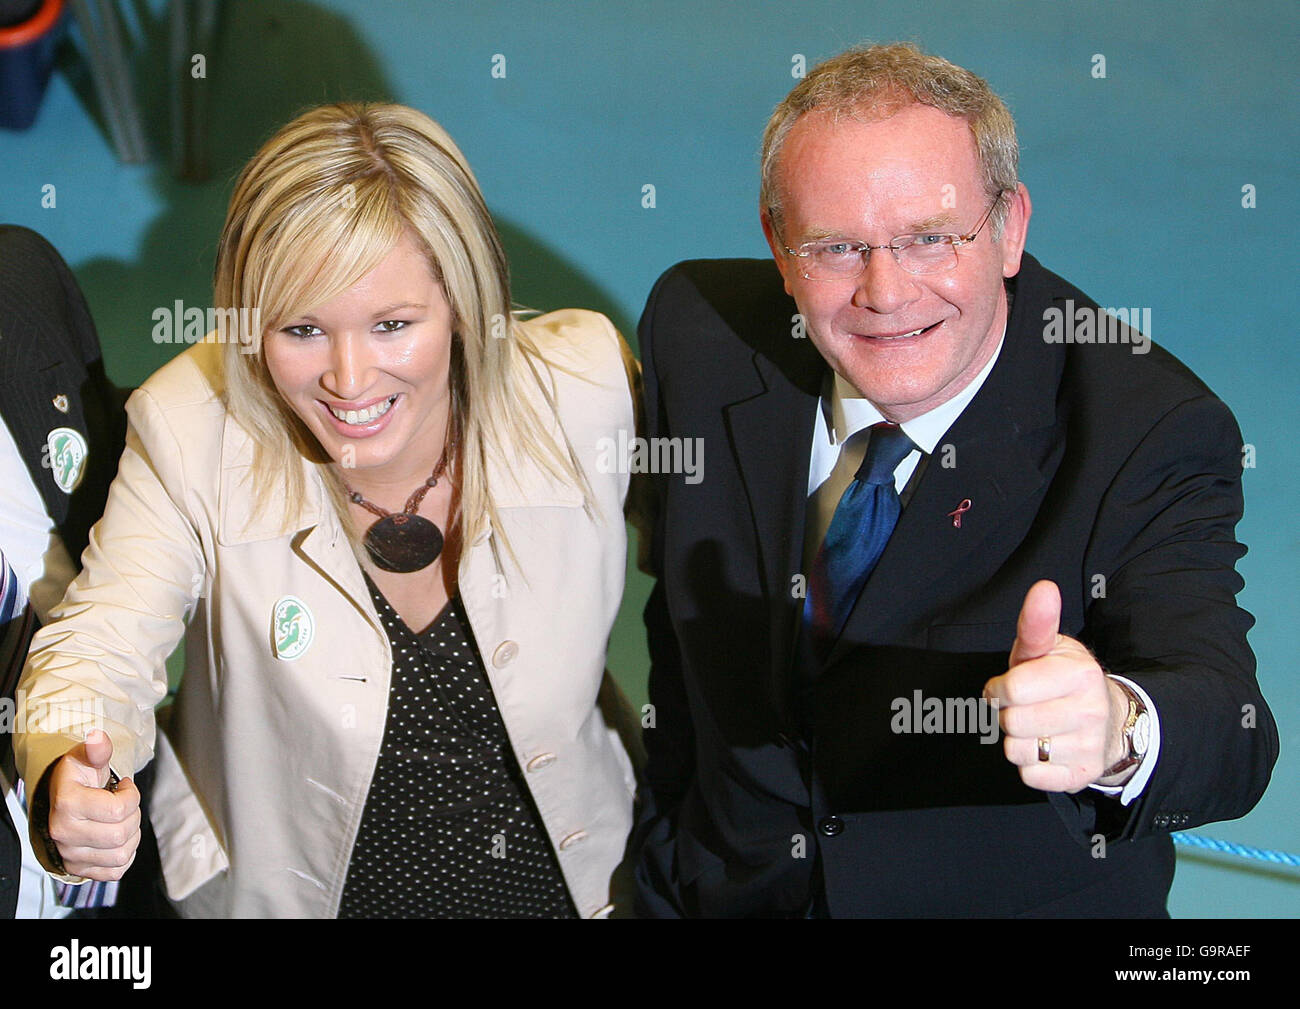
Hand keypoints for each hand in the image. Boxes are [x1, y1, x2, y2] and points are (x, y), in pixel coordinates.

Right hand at [46, 730, 141, 879]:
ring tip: (121, 821)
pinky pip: (116, 870)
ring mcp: (70, 854)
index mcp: (67, 804)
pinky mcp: (79, 869)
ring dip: (131, 835)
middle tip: (124, 805)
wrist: (60, 803)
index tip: (125, 787)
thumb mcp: (86, 759)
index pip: (119, 809)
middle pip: (122, 834)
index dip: (132, 796)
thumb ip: (97, 751)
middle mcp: (64, 834)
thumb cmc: (78, 779)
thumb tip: (98, 737)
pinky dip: (125, 855)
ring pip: (121, 854)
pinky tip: (118, 838)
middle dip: (133, 816)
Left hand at [983, 580, 1129, 792]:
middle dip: (1006, 715)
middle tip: (1024, 708)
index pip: (1012, 688)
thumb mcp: (1048, 648)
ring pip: (1017, 751)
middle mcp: (1090, 710)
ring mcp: (1089, 746)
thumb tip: (1044, 587)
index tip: (1009, 686)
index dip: (999, 689)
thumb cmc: (1061, 679)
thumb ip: (1036, 622)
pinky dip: (1029, 766)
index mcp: (1080, 673)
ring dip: (1016, 740)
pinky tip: (1045, 749)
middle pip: (1011, 722)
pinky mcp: (1082, 775)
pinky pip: (1030, 777)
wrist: (1108, 720)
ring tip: (1035, 727)